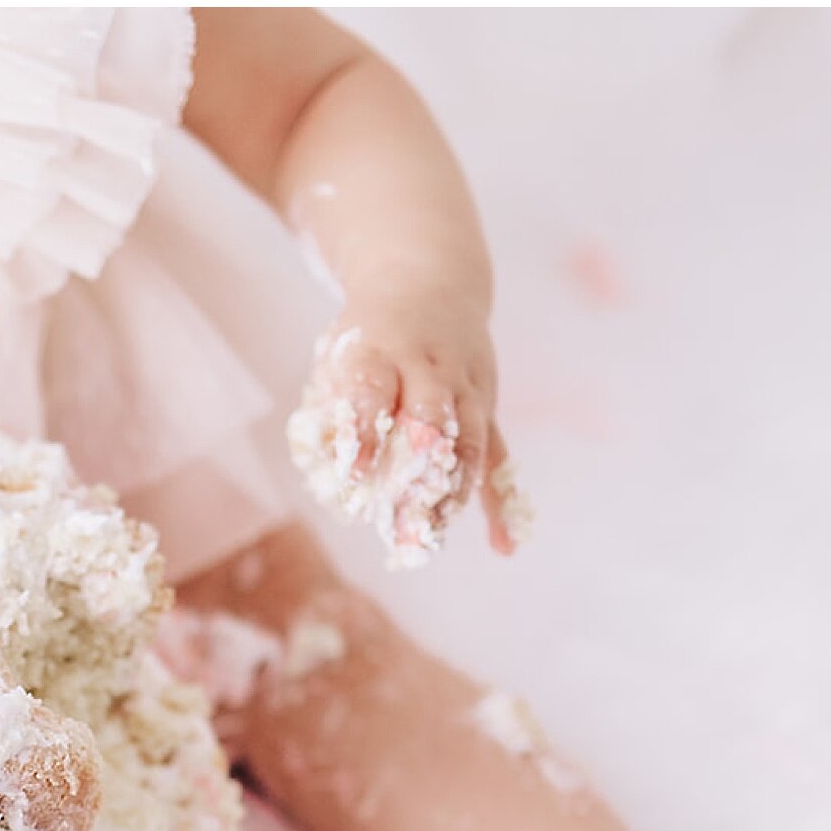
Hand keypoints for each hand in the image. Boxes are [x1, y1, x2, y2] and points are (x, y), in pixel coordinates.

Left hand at [303, 279, 525, 556]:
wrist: (433, 284)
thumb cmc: (371, 336)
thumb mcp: (340, 354)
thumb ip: (332, 407)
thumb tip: (327, 474)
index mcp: (382, 349)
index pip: (374, 390)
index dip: (365, 432)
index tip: (351, 477)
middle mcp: (430, 366)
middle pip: (430, 421)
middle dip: (415, 474)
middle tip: (398, 524)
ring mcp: (466, 387)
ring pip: (467, 443)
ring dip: (451, 494)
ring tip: (431, 538)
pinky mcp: (487, 407)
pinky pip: (498, 457)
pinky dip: (500, 501)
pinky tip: (503, 545)